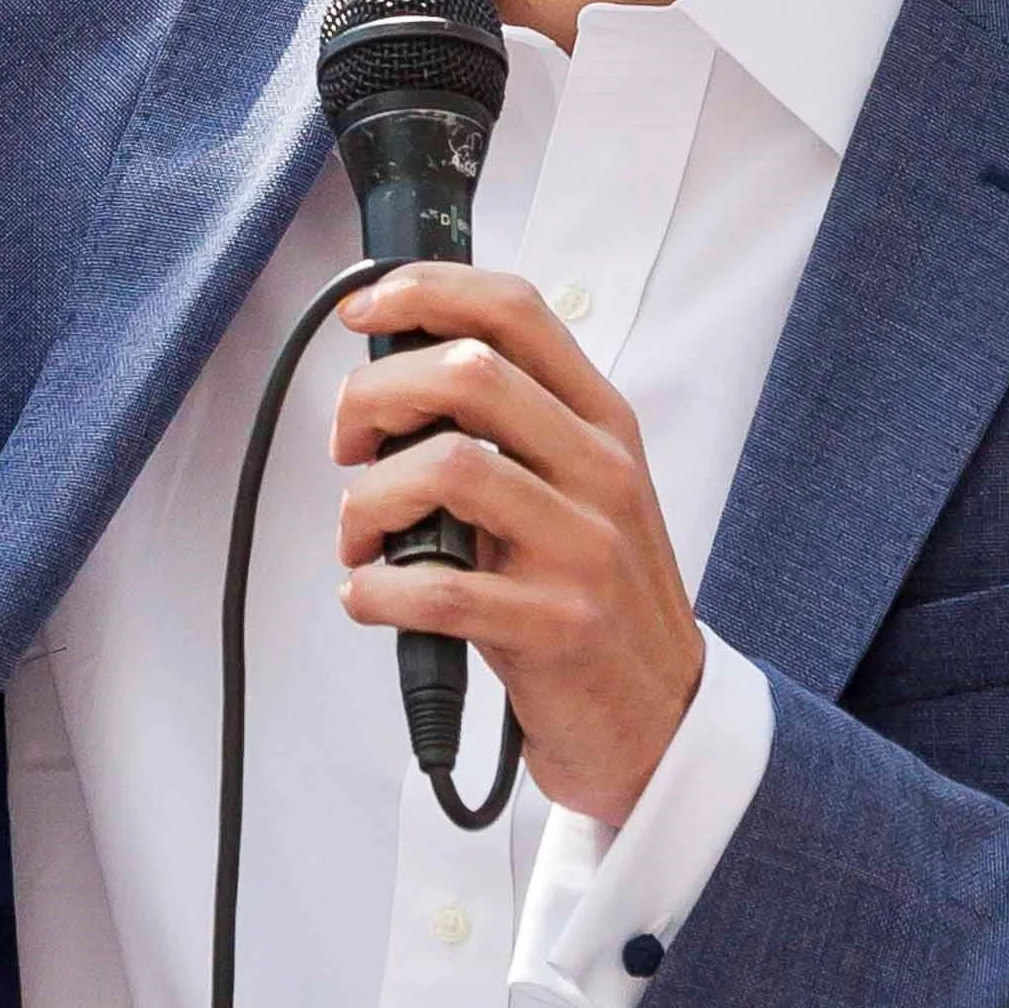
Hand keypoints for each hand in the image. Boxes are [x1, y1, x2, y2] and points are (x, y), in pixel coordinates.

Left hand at [328, 263, 704, 824]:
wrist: (659, 716)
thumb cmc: (595, 595)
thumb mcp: (575, 490)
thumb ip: (509, 430)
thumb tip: (390, 381)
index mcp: (602, 423)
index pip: (516, 312)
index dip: (427, 292)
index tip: (364, 309)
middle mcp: (600, 471)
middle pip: (468, 374)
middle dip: (375, 398)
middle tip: (348, 445)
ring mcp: (584, 547)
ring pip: (447, 468)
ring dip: (367, 500)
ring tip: (360, 537)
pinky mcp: (557, 625)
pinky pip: (438, 588)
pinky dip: (376, 590)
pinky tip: (367, 596)